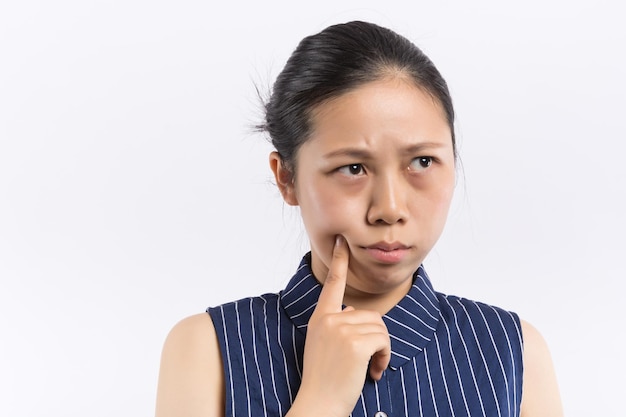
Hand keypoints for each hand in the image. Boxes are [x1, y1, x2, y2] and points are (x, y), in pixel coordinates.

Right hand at [288, 236, 390, 416]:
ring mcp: (341, 329)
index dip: (339, 261)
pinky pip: (383, 340)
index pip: (332, 284)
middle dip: (376, 338)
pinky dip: (384, 357)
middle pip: (371, 314)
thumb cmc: (324, 379)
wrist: (317, 405)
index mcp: (320, 318)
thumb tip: (354, 311)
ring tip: (369, 368)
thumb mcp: (323, 345)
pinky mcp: (355, 343)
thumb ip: (336, 324)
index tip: (341, 240)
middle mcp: (329, 319)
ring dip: (381, 350)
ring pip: (380, 328)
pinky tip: (373, 372)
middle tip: (369, 362)